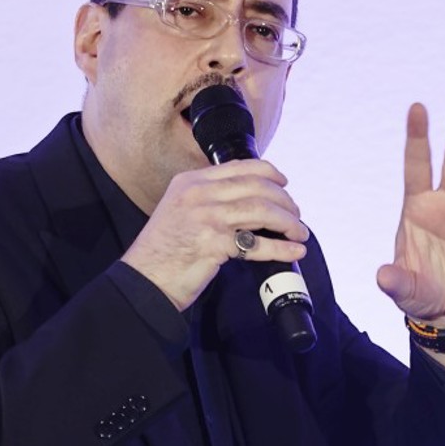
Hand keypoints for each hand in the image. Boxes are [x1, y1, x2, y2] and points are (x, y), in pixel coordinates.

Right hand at [120, 160, 309, 310]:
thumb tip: (250, 200)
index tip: (284, 182)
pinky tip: (294, 251)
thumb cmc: (165, 251)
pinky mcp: (213, 244)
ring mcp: (205, 217)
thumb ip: (208, 199)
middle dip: (284, 200)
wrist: (145, 279)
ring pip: (262, 210)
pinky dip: (282, 248)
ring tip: (299, 232)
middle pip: (257, 186)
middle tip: (295, 215)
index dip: (269, 172)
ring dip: (288, 222)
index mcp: (190, 181)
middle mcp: (198, 193)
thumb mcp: (181, 210)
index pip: (239, 166)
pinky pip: (259, 244)